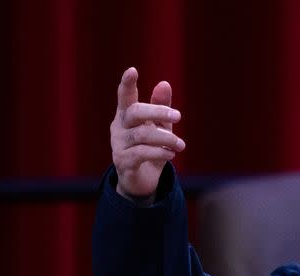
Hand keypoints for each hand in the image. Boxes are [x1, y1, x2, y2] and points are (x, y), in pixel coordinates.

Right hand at [110, 67, 185, 200]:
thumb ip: (161, 107)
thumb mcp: (159, 127)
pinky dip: (158, 153)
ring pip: (141, 135)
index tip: (132, 70)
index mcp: (126, 115)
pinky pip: (140, 153)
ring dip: (165, 138)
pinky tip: (171, 155)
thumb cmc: (150, 148)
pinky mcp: (123, 162)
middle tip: (178, 116)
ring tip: (181, 145)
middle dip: (157, 111)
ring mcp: (118, 145)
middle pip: (134, 112)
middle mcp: (119, 127)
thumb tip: (164, 83)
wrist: (142, 180)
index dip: (127, 84)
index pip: (124, 96)